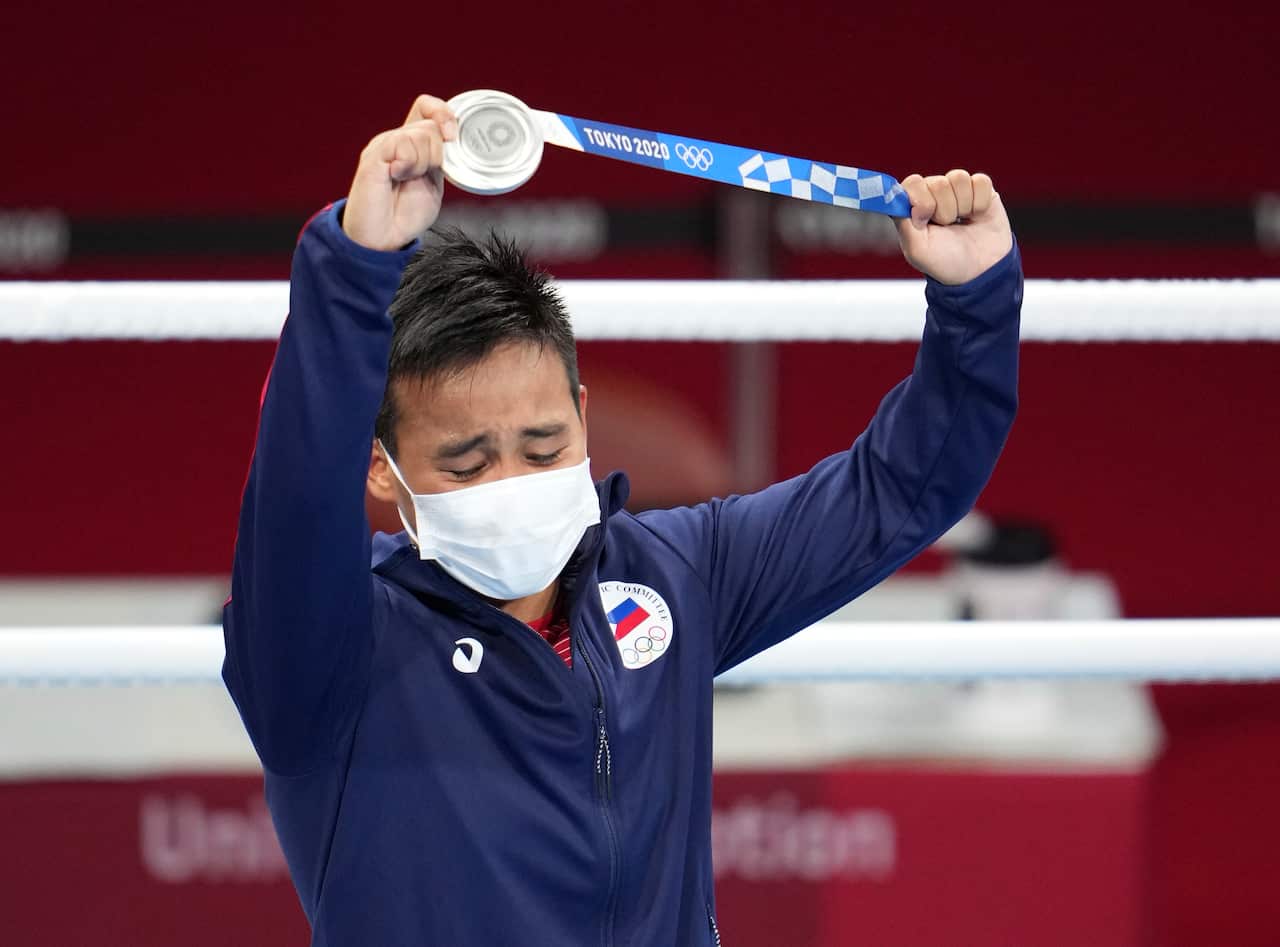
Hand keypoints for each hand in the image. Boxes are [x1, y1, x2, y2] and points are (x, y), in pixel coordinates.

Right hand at [343, 95, 459, 250]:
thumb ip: (441, 160)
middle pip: (429, 125)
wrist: (382, 238)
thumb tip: (450, 138)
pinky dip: (408, 165)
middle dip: (437, 154)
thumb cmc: (405, 214)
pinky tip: (396, 177)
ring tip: (406, 180)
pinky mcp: (374, 156)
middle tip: (421, 176)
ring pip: (419, 135)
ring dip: (422, 163)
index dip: (443, 114)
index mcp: (413, 144)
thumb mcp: (433, 183)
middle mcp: (397, 140)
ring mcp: (384, 145)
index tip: (452, 137)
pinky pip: (401, 145)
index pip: (426, 106)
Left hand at [894, 171, 1012, 285]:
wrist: (980, 271)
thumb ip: (903, 223)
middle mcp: (933, 193)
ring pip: (958, 178)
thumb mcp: (917, 250)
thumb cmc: (945, 262)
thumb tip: (898, 197)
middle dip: (944, 210)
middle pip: (937, 182)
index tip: (925, 220)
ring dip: (962, 205)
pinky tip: (977, 215)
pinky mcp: (981, 188)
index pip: (912, 183)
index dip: (920, 200)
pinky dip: (980, 202)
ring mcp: (957, 189)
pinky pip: (980, 181)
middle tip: (947, 227)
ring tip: (962, 222)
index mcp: (913, 205)